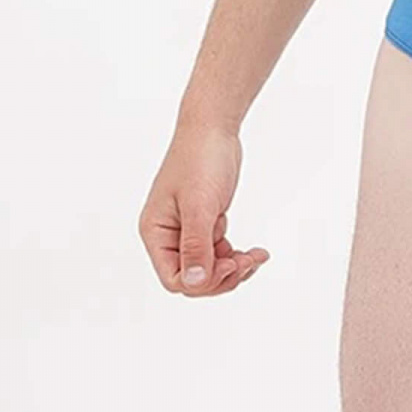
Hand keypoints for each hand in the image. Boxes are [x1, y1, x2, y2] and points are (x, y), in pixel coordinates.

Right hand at [139, 121, 268, 296]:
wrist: (213, 128)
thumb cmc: (200, 159)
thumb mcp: (199, 204)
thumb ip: (196, 246)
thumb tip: (194, 283)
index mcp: (155, 233)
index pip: (174, 279)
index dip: (203, 282)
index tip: (229, 264)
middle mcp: (167, 236)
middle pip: (193, 279)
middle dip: (222, 276)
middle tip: (247, 262)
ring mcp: (187, 231)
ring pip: (209, 270)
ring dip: (234, 269)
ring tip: (255, 256)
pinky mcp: (205, 225)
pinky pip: (220, 254)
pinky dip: (238, 257)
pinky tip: (256, 251)